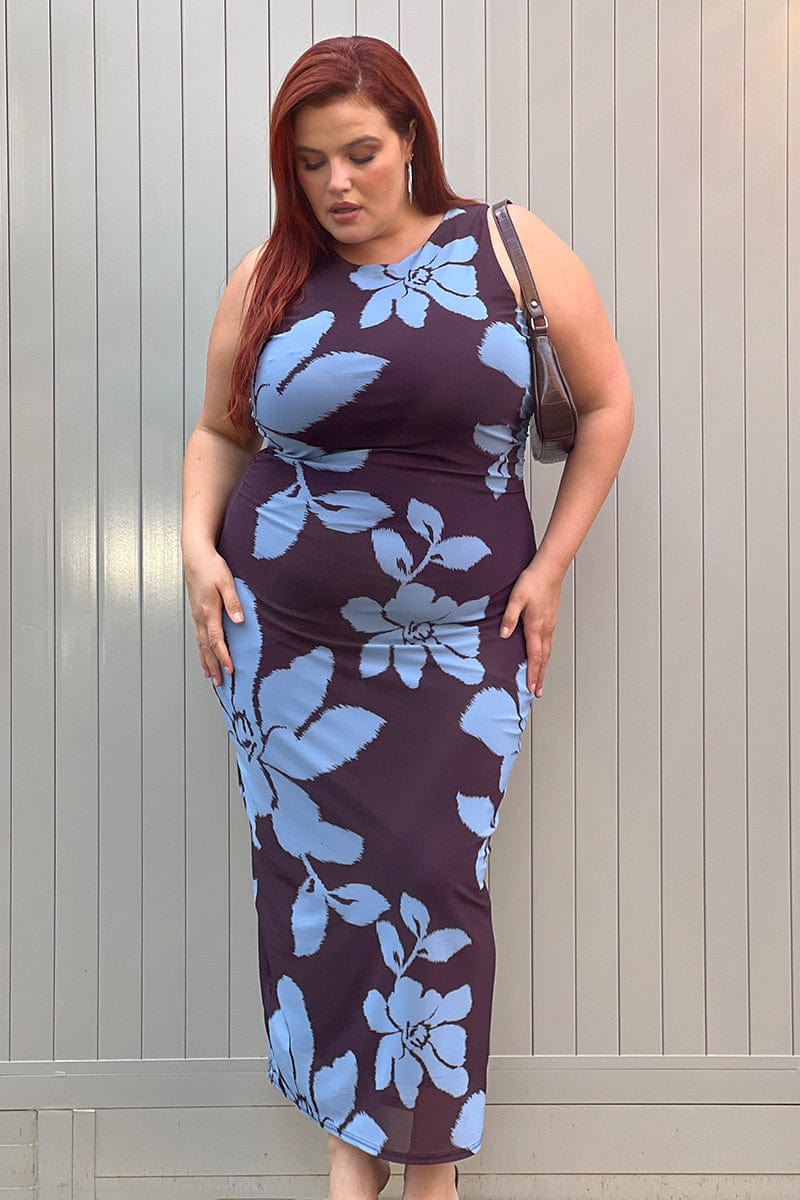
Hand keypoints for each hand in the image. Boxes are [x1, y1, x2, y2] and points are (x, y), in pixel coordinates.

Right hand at [183, 546, 243, 686]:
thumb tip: (238, 620)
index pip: (216, 640)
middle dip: (213, 666)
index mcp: (208, 611)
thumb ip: (233, 602)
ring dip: (206, 662)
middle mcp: (200, 617)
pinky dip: (201, 651)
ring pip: (200, 645)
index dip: (223, 657)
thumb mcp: (226, 582)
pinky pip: (198, 637)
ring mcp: (197, 616)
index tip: (230, 670)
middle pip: (206, 648)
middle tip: (220, 683)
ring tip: (212, 677)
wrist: (195, 556)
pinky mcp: (197, 613)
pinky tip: (204, 657)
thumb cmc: (210, 567)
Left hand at [499, 555, 564, 697]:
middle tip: (538, 692)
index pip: (535, 657)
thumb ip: (509, 617)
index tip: (531, 688)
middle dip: (540, 677)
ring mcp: (550, 625)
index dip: (533, 674)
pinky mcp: (551, 619)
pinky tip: (543, 655)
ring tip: (541, 680)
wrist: (550, 569)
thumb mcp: (516, 598)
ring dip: (544, 667)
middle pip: (543, 659)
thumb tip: (503, 634)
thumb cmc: (533, 581)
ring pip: (548, 652)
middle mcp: (546, 629)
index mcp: (536, 627)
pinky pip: (549, 642)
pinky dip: (546, 655)